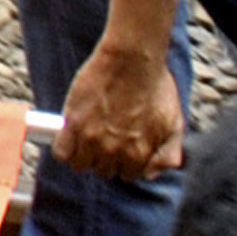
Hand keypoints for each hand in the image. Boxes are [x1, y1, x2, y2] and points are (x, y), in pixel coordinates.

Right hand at [57, 43, 184, 178]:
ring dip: (83, 155)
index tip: (120, 149)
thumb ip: (169, 153)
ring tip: (86, 139)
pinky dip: (64, 148)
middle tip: (104, 139)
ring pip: (80, 165)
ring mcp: (92, 139)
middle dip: (104, 159)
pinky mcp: (73, 124)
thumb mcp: (174, 123)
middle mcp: (115, 151)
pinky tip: (69, 138)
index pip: (127, 175)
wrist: (132, 59)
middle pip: (103, 172)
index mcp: (140, 153)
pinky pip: (61, 152)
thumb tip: (152, 173)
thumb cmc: (154, 86)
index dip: (124, 162)